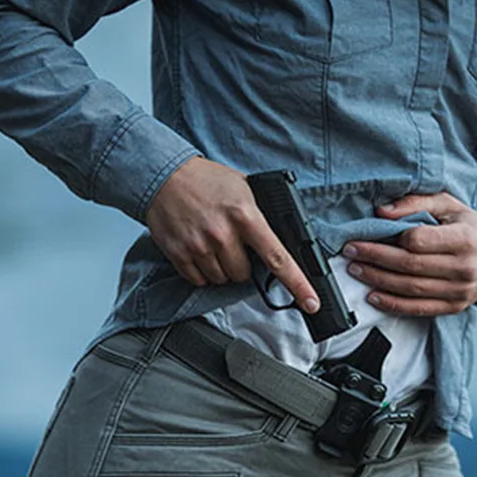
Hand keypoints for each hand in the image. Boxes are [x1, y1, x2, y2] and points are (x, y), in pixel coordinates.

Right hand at [145, 157, 320, 312]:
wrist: (165, 175)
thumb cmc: (206, 180)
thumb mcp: (244, 187)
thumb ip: (261, 213)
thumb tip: (283, 239)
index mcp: (245, 215)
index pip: (278, 258)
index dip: (298, 284)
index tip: (311, 302)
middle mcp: (222, 233)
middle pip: (244, 275)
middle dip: (242, 265)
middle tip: (233, 244)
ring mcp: (199, 246)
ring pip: (222, 280)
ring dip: (222, 268)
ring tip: (213, 243)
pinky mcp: (179, 254)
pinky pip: (199, 280)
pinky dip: (203, 271)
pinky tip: (199, 249)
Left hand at [343, 193, 476, 315]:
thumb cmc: (470, 227)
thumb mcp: (449, 205)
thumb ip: (416, 202)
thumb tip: (381, 212)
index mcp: (464, 239)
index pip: (419, 241)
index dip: (390, 239)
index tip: (365, 235)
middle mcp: (464, 267)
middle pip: (409, 265)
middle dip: (374, 259)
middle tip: (350, 252)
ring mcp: (460, 291)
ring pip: (410, 288)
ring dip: (377, 280)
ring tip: (355, 270)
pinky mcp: (454, 307)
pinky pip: (418, 309)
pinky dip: (392, 304)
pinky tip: (373, 296)